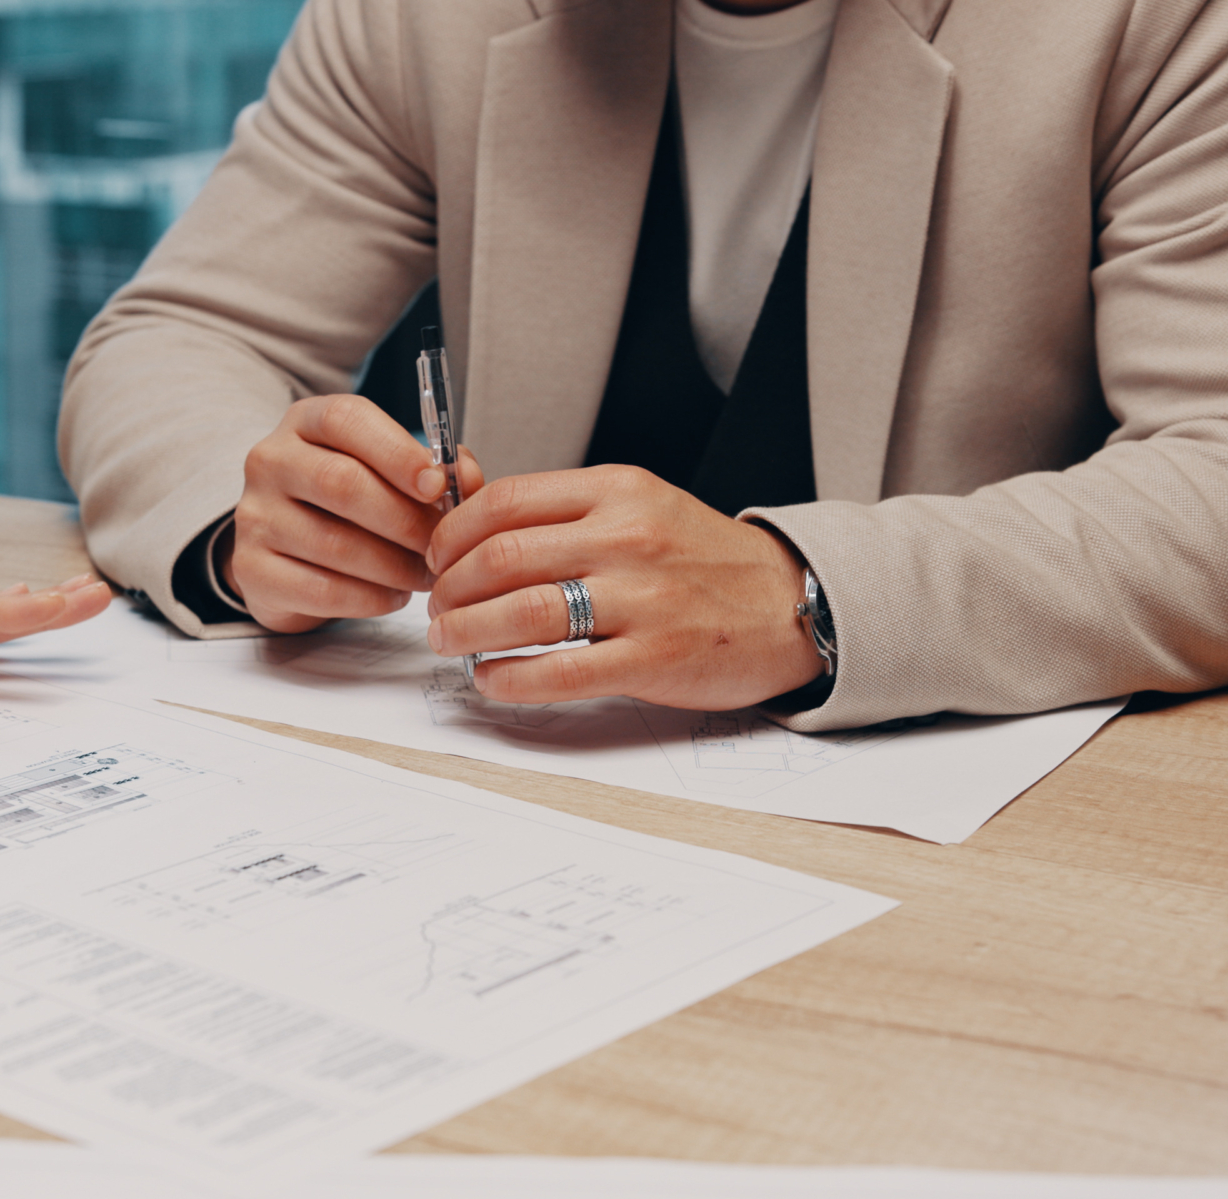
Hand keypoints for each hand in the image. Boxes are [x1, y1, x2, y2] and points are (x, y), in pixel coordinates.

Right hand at [219, 394, 487, 632]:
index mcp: (305, 423)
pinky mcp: (252, 569)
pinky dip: (370, 598)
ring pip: (334, 543)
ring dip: (394, 566)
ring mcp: (255, 516)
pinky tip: (393, 596)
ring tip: (424, 575)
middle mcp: (271, 461)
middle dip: (404, 519)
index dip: (397, 452)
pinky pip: (321, 590)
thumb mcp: (383, 471)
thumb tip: (465, 477)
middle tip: (441, 545)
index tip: (437, 484)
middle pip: (341, 483)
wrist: (286, 553)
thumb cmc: (345, 505)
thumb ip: (430, 468)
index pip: (345, 420)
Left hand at [424, 465, 823, 708]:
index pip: (506, 502)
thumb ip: (565, 514)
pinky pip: (558, 671)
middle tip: (437, 608)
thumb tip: (471, 519)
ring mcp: (642, 600)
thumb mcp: (639, 509)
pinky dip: (508, 678)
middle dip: (449, 588)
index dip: (452, 534)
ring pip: (522, 611)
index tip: (436, 557)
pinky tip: (492, 678)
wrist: (791, 603)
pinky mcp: (653, 659)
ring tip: (451, 642)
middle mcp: (628, 538)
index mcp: (618, 492)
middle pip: (501, 556)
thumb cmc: (703, 561)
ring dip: (466, 631)